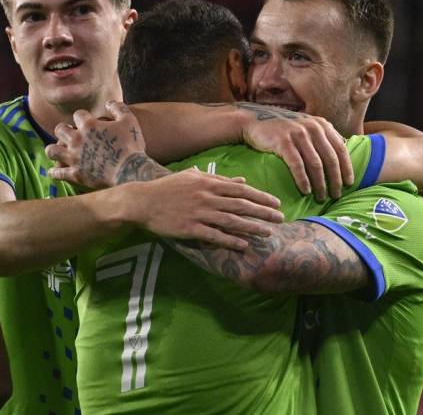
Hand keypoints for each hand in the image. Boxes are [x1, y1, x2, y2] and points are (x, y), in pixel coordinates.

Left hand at [46, 101, 144, 188]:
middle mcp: (77, 140)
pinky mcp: (76, 175)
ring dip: (55, 149)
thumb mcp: (129, 121)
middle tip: (71, 135)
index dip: (83, 117)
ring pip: (52, 150)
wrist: (131, 171)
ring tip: (60, 151)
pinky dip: (54, 172)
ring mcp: (74, 158)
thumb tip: (109, 103)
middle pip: (60, 129)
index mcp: (89, 125)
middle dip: (64, 130)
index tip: (89, 122)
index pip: (78, 115)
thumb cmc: (132, 146)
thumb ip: (118, 108)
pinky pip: (57, 173)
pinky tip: (55, 171)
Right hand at [126, 169, 283, 250]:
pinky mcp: (190, 229)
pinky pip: (214, 236)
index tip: (276, 202)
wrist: (142, 201)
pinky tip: (244, 245)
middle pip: (241, 205)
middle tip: (280, 218)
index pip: (241, 190)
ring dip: (252, 227)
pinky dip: (230, 241)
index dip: (261, 196)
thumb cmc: (168, 188)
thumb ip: (219, 179)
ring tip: (268, 233)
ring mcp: (199, 213)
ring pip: (231, 221)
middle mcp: (206, 197)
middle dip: (263, 212)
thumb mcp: (193, 177)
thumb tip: (242, 180)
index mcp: (208, 183)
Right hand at [239, 104, 352, 201]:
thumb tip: (344, 148)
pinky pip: (297, 165)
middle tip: (336, 195)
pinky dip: (303, 180)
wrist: (255, 120)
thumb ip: (324, 135)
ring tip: (320, 197)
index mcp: (322, 125)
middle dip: (335, 180)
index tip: (349, 184)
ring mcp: (298, 134)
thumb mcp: (307, 126)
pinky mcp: (283, 142)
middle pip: (330, 159)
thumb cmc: (284, 128)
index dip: (347, 168)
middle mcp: (312, 128)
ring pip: (315, 164)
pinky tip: (306, 190)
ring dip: (320, 184)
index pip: (341, 149)